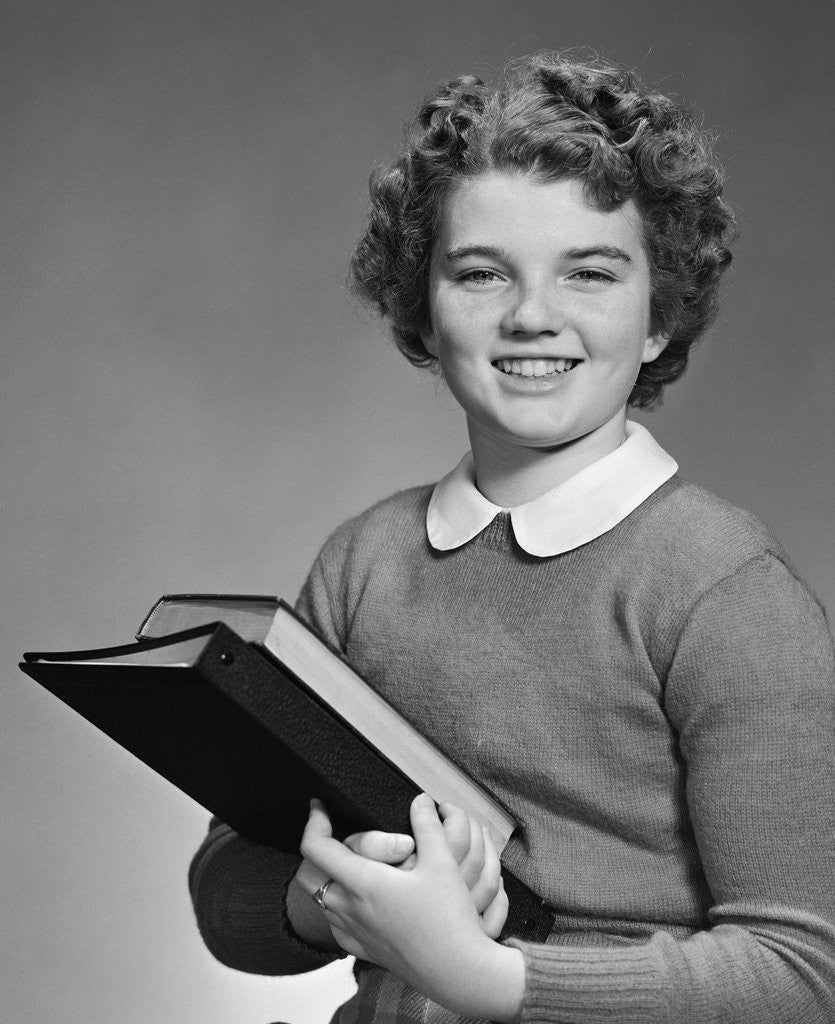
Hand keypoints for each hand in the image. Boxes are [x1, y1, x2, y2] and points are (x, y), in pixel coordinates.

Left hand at [298, 794, 523, 1021]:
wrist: (460, 973)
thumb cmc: (450, 919)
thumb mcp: (443, 861)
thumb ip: (427, 825)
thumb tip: (420, 801)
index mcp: (364, 883)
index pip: (316, 848)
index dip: (314, 821)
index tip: (321, 806)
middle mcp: (351, 909)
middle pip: (307, 876)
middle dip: (314, 849)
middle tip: (331, 833)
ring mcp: (356, 933)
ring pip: (320, 900)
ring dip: (326, 877)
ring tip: (349, 860)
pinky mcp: (366, 950)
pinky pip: (336, 925)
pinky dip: (338, 905)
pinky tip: (360, 899)